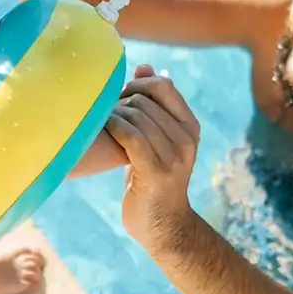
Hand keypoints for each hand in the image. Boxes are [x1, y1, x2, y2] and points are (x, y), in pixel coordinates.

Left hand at [106, 64, 201, 247]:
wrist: (163, 227)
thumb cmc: (152, 178)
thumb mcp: (157, 139)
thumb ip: (153, 104)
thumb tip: (144, 66)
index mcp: (190, 126)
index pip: (162, 84)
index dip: (135, 86)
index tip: (119, 102)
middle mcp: (187, 139)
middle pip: (143, 100)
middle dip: (118, 103)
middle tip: (105, 118)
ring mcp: (174, 156)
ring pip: (135, 116)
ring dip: (112, 117)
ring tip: (102, 128)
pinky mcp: (155, 172)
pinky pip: (130, 136)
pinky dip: (113, 128)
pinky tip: (103, 132)